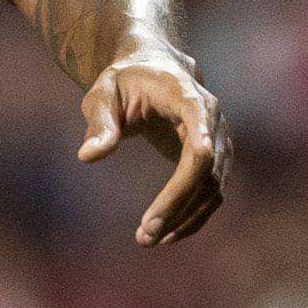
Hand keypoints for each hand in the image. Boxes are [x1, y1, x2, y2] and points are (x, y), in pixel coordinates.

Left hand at [79, 53, 229, 246]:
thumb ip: (98, 123)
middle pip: (206, 170)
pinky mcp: (216, 158)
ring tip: (148, 239)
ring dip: (185, 218)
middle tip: (146, 236)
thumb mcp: (101, 95)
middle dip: (177, 205)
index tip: (165, 208)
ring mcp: (219, 139)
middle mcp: (211, 117)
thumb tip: (88, 156)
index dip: (188, 174)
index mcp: (185, 95)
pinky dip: (192, 216)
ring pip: (214, 188)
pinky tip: (166, 234)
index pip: (200, 137)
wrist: (153, 68)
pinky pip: (212, 193)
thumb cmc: (124, 81)